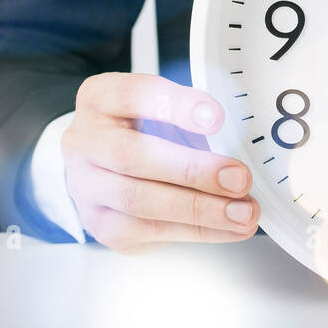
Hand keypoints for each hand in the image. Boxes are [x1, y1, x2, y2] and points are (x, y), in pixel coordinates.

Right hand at [62, 72, 258, 252]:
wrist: (103, 165)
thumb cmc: (140, 129)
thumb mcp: (161, 107)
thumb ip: (191, 115)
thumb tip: (237, 139)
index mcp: (100, 99)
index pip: (133, 95)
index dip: (176, 106)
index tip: (216, 119)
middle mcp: (84, 142)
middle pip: (132, 156)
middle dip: (193, 171)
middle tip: (238, 178)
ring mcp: (86, 187)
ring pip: (139, 202)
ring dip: (200, 210)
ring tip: (242, 211)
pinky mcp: (101, 224)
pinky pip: (148, 232)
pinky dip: (197, 231)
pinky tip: (229, 227)